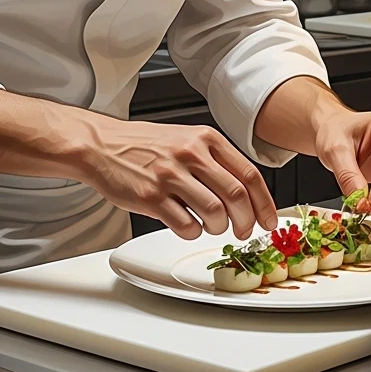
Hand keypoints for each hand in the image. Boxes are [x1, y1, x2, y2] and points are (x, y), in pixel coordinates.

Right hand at [78, 118, 277, 240]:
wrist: (102, 145)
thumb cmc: (145, 145)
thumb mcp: (187, 139)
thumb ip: (215, 160)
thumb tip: (248, 193)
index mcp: (206, 138)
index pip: (250, 174)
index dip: (265, 204)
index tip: (269, 221)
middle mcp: (191, 154)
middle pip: (237, 197)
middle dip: (245, 222)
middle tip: (242, 231)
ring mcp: (170, 175)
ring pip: (215, 214)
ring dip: (218, 229)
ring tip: (210, 226)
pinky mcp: (151, 197)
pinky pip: (186, 226)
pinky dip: (192, 232)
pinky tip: (186, 225)